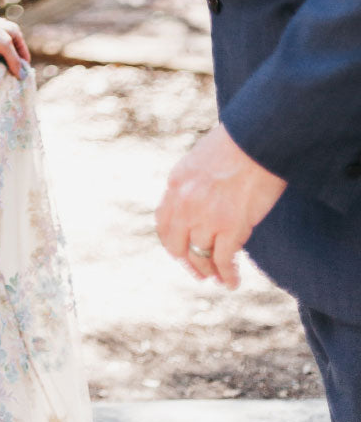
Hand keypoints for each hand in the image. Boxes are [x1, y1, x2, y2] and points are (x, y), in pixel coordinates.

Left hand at [0, 9, 30, 77]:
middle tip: (7, 81)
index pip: (24, 56)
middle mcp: (7, 36)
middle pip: (13, 58)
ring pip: (2, 58)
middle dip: (11, 68)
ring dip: (1, 67)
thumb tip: (21, 76)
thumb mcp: (4, 45)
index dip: (23, 68)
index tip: (19, 82)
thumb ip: (14, 60)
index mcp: (16, 34)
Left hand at [156, 122, 286, 287]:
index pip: (163, 223)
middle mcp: (185, 203)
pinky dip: (228, 275)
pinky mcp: (231, 228)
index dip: (172, 241)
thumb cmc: (238, 144)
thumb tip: (199, 201)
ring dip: (208, 271)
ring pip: (200, 257)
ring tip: (218, 279)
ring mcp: (206, 217)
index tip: (182, 251)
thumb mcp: (202, 160)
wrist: (258, 140)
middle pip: (177, 245)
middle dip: (188, 262)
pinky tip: (233, 281)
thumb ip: (194, 182)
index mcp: (176, 183)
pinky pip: (223, 261)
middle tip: (199, 271)